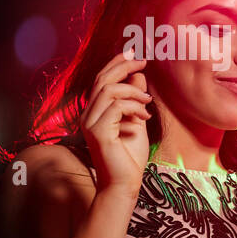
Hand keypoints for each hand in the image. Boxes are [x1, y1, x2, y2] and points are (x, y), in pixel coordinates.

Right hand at [81, 49, 151, 194]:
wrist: (125, 184)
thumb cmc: (130, 156)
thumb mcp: (137, 121)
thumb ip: (135, 100)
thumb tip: (139, 76)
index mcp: (95, 111)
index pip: (101, 80)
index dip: (116, 63)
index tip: (134, 54)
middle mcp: (88, 115)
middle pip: (102, 79)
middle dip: (123, 66)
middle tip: (143, 62)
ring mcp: (90, 123)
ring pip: (108, 91)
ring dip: (133, 91)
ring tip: (148, 102)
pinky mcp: (98, 133)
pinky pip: (115, 107)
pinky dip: (134, 107)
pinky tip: (145, 116)